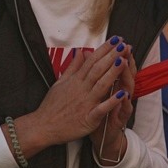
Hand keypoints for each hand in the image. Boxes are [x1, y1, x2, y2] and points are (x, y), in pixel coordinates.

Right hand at [7, 37, 132, 161]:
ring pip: (101, 85)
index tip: (116, 40)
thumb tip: (80, 51)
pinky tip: (122, 94)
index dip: (104, 50)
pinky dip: (111, 102)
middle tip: (124, 45)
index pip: (92, 61)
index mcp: (76, 80)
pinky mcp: (88, 118)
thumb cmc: (52, 106)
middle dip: (112, 56)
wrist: (43, 127)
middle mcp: (81, 89)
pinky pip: (101, 109)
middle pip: (98, 69)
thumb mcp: (60, 82)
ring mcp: (85, 103)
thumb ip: (73, 67)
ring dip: (113, 73)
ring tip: (124, 61)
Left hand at [90, 45, 136, 164]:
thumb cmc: (99, 113)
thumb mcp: (96, 92)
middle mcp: (121, 94)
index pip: (118, 67)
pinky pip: (124, 110)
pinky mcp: (120, 119)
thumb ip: (95, 74)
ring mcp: (122, 106)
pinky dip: (123, 102)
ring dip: (126, 76)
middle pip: (126, 74)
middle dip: (125, 61)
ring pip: (128, 89)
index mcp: (113, 86)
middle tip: (125, 48)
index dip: (117, 54)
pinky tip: (124, 95)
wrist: (103, 138)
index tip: (117, 41)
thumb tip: (89, 55)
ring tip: (124, 64)